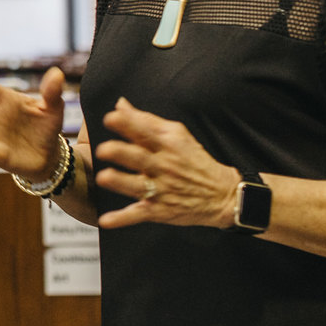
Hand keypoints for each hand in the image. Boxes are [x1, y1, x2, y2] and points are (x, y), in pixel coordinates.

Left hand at [93, 98, 236, 230]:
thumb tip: (120, 104)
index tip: (110, 118)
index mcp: (167, 145)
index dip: (128, 124)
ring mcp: (161, 189)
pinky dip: (122, 219)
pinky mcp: (160, 210)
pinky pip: (139, 214)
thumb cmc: (195, 161)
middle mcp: (163, 166)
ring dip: (120, 182)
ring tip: (103, 177)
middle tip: (102, 149)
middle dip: (121, 153)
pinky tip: (105, 221)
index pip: (146, 131)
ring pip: (137, 185)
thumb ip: (146, 120)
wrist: (222, 194)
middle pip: (139, 158)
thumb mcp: (177, 135)